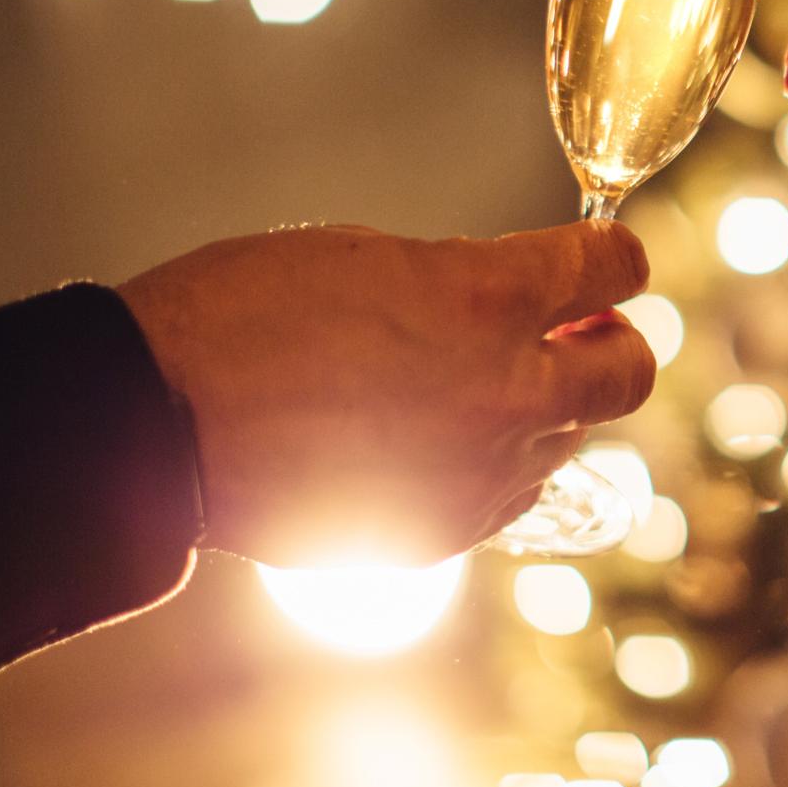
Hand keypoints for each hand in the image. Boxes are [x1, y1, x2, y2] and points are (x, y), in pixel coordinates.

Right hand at [117, 221, 653, 566]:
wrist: (158, 423)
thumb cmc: (243, 314)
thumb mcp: (366, 256)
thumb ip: (461, 278)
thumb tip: (510, 300)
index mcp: (487, 298)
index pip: (613, 266)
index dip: (613, 256)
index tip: (602, 259)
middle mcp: (505, 390)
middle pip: (630, 372)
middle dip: (614, 344)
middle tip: (577, 333)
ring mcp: (480, 471)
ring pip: (569, 438)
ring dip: (545, 407)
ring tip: (480, 386)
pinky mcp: (445, 531)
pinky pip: (509, 495)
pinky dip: (496, 465)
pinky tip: (442, 442)